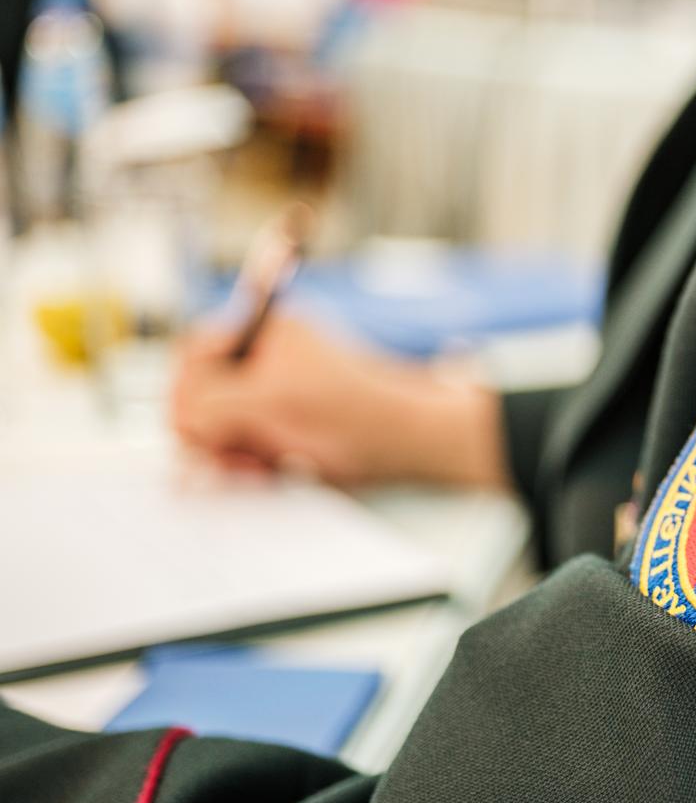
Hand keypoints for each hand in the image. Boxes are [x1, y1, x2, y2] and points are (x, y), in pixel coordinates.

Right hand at [171, 315, 506, 488]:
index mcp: (265, 330)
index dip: (183, 390)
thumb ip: (214, 404)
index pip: (195, 354)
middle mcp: (266, 359)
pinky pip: (243, 449)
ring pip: (220, 428)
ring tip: (255, 465)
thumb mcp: (272, 402)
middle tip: (217, 456)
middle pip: (202, 394)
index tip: (186, 426)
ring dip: (227, 451)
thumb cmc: (354, 411)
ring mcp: (274, 396)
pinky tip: (267, 472)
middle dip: (206, 428)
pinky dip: (247, 464)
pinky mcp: (282, 430)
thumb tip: (179, 419)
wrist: (410, 442)